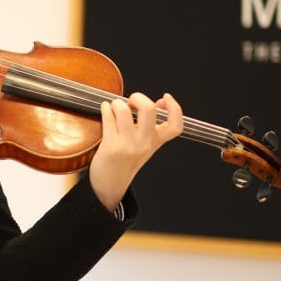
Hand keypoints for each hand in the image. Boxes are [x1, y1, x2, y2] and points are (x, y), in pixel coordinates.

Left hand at [88, 92, 183, 209]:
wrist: (110, 184)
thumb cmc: (126, 160)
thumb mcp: (145, 145)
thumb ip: (151, 127)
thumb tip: (156, 103)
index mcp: (155, 141)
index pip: (175, 125)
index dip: (174, 108)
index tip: (165, 97)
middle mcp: (144, 143)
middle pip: (149, 109)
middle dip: (138, 97)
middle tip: (131, 101)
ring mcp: (128, 145)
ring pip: (124, 110)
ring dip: (117, 103)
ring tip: (115, 107)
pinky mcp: (111, 146)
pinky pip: (108, 117)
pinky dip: (105, 109)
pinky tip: (105, 109)